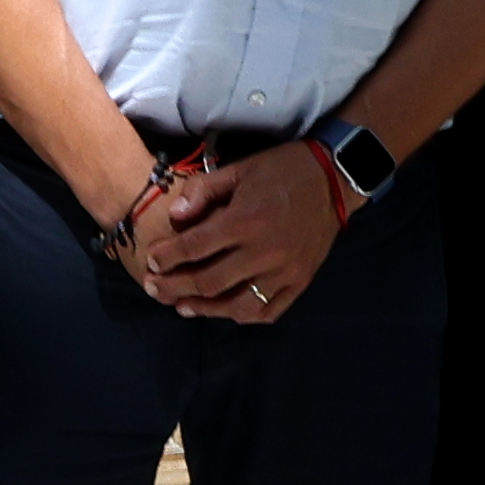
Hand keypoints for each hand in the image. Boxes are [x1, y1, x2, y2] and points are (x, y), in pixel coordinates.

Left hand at [132, 143, 348, 325]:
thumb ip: (203, 191)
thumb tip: (174, 217)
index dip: (168, 257)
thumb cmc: (282, 171)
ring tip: (183, 307)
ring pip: (238, 304)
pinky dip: (243, 314)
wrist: (334, 179)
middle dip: (175, 287)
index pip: (195, 247)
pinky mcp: (300, 281)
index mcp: (246, 220)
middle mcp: (265, 251)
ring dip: (206, 309)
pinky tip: (226, 311)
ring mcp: (285, 271)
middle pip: (210, 282)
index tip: (151, 262)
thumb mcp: (239, 170)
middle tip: (154, 289)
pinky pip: (269, 310)